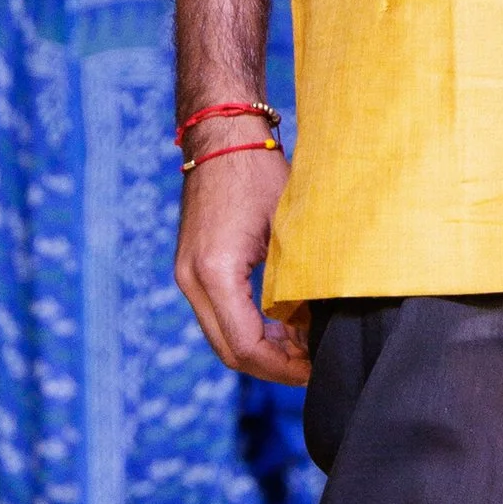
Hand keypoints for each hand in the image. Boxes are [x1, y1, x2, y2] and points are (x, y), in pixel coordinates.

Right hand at [175, 139, 309, 382]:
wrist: (222, 136)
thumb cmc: (260, 173)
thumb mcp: (290, 230)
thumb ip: (298, 284)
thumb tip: (316, 329)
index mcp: (216, 272)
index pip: (245, 346)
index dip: (283, 367)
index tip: (315, 367)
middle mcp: (191, 279)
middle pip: (229, 351)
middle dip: (274, 365)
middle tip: (313, 363)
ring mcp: (187, 275)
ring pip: (223, 337)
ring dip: (263, 348)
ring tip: (303, 343)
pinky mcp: (191, 268)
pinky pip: (219, 315)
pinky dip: (250, 327)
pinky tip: (283, 322)